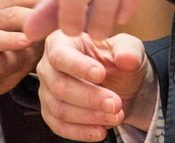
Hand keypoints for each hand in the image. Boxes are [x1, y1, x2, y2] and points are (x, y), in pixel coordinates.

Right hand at [38, 32, 155, 140]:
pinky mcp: (50, 112)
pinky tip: (100, 131)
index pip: (60, 55)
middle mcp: (47, 66)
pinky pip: (59, 126)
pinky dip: (80, 132)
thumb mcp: (128, 48)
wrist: (121, 86)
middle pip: (60, 86)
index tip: (101, 75)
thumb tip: (126, 58)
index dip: (79, 67)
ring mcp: (46, 91)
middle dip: (90, 98)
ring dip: (89, 117)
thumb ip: (128, 50)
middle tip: (115, 104)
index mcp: (61, 41)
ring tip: (114, 117)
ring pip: (59, 109)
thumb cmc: (118, 61)